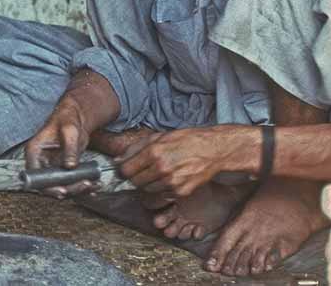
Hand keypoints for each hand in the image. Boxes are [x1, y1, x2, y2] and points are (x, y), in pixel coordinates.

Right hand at [24, 99, 95, 197]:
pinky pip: (69, 182)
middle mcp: (40, 161)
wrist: (75, 117)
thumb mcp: (69, 130)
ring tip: (92, 186)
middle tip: (83, 186)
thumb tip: (70, 166)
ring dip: (76, 190)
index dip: (47, 186)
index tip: (63, 191)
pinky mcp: (62, 169)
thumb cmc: (67, 118)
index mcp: (35, 151)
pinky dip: (81, 186)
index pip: (35, 175)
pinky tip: (93, 187)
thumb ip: (70, 148)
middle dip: (67, 189)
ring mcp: (51, 166)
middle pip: (48, 184)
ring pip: (60, 185)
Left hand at [115, 126, 242, 197]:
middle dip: (135, 177)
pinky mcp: (181, 192)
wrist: (213, 149)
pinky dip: (161, 188)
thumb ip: (135, 148)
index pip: (126, 170)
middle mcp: (162, 168)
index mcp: (154, 152)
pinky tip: (169, 178)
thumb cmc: (186, 140)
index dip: (123, 170)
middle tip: (142, 170)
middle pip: (135, 182)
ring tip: (158, 172)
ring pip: (147, 190)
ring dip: (148, 183)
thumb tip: (118, 160)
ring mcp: (172, 182)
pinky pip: (162, 194)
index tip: (125, 169)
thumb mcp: (158, 137)